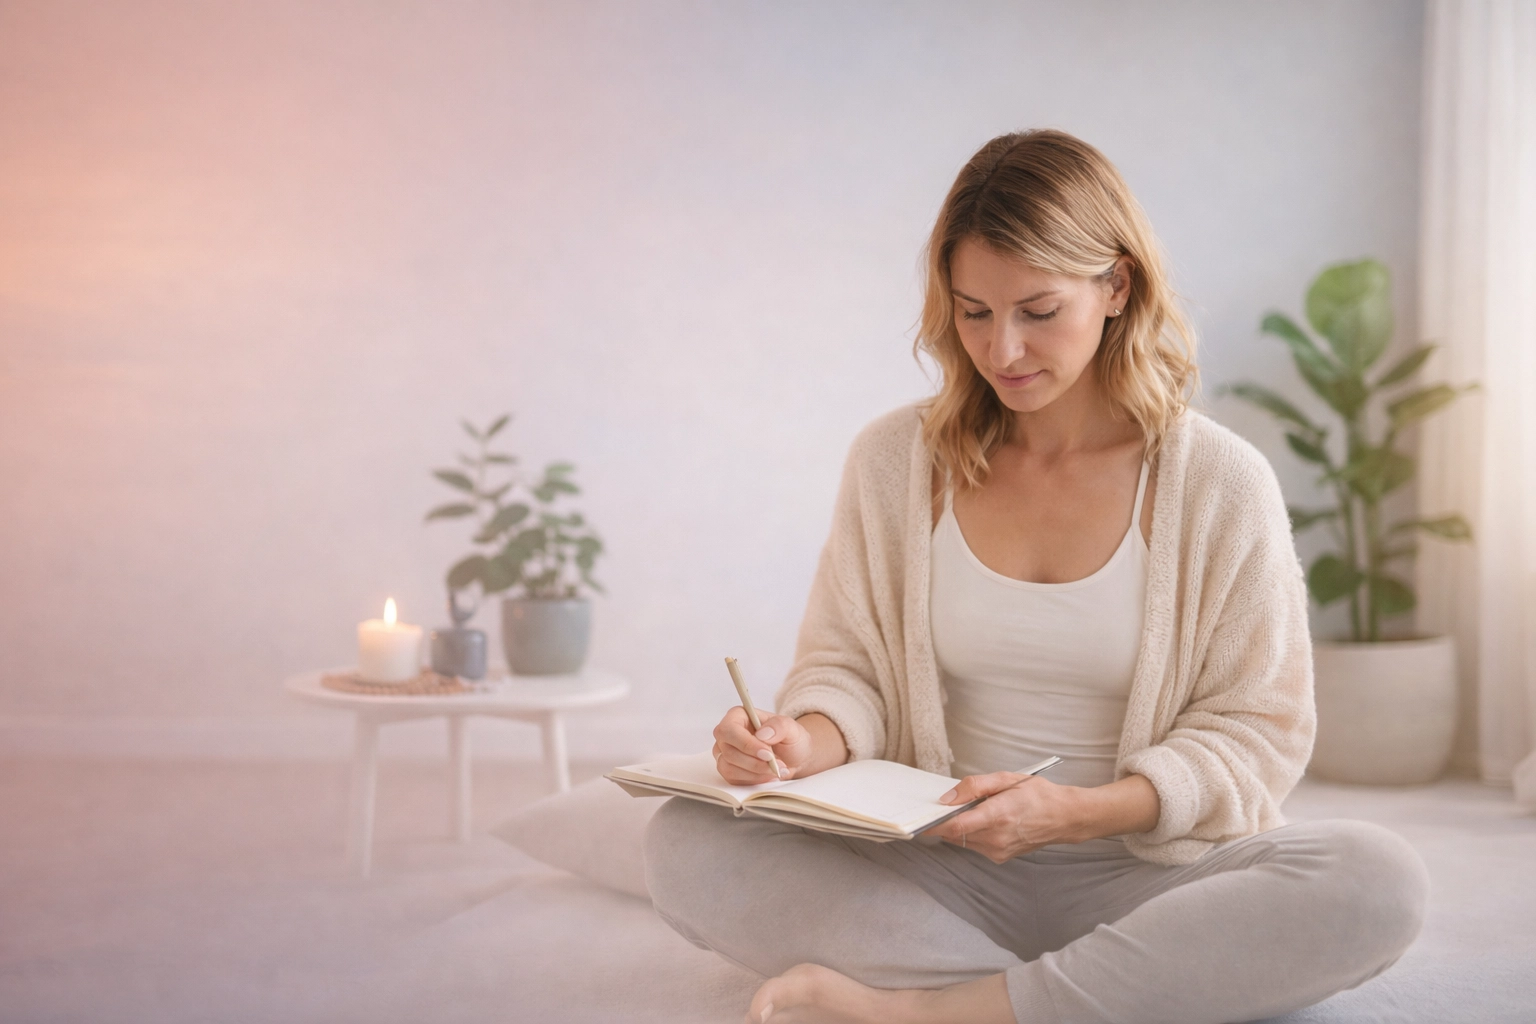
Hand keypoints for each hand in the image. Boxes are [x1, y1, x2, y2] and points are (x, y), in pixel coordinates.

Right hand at [711, 707, 813, 784]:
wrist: (794, 758)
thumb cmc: (790, 739)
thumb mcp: (792, 728)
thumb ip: (779, 726)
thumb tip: (762, 734)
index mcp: (738, 716)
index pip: (729, 729)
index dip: (746, 744)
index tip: (768, 754)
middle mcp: (728, 734)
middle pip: (728, 751)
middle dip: (754, 762)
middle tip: (776, 764)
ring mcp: (725, 753)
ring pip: (729, 768)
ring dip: (756, 772)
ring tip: (775, 769)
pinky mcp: (728, 770)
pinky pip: (732, 779)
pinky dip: (753, 780)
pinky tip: (767, 775)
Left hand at [920, 771, 1083, 862]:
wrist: (1064, 817)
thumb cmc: (1037, 794)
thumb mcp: (1006, 779)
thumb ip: (974, 787)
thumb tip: (947, 798)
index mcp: (998, 815)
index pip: (956, 826)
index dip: (933, 823)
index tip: (919, 819)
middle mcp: (997, 838)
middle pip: (955, 833)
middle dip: (945, 820)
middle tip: (944, 805)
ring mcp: (999, 851)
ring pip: (962, 840)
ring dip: (959, 826)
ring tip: (973, 809)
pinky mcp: (1000, 857)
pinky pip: (974, 845)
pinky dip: (971, 833)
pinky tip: (983, 820)